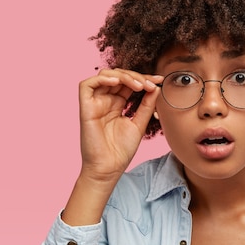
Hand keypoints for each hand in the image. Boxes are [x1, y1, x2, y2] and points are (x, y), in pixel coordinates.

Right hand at [61, 68, 161, 225]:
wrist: (109, 168)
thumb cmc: (121, 150)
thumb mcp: (139, 124)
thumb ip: (146, 105)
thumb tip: (156, 87)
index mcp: (117, 104)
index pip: (129, 83)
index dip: (143, 78)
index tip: (159, 80)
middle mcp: (105, 101)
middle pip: (118, 76)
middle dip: (136, 76)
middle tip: (150, 84)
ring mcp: (95, 103)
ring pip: (105, 76)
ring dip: (123, 76)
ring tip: (138, 85)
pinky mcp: (85, 107)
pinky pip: (87, 85)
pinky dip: (102, 79)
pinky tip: (117, 83)